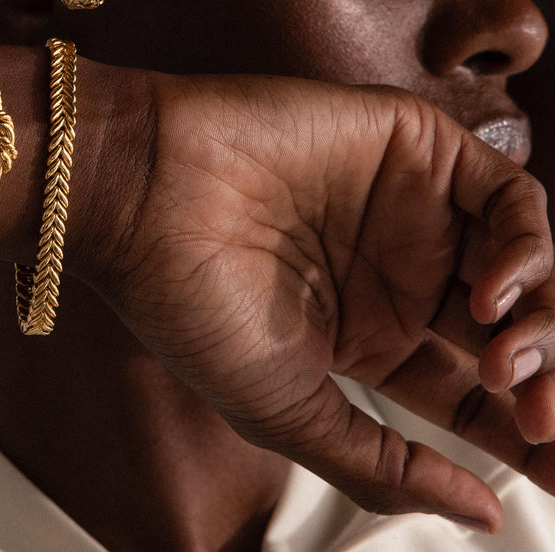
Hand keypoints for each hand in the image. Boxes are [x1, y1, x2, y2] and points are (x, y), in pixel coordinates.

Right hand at [86, 75, 554, 531]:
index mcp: (367, 339)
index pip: (474, 395)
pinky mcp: (415, 149)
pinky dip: (526, 246)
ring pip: (528, 267)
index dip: (527, 436)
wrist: (147, 195)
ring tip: (506, 361)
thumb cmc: (193, 302)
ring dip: (545, 320)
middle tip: (544, 425)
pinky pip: (509, 197)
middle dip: (547, 384)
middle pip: (515, 335)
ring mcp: (411, 211)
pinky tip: (489, 292)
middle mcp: (398, 275)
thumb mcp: (288, 410)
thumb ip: (383, 466)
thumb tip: (482, 513)